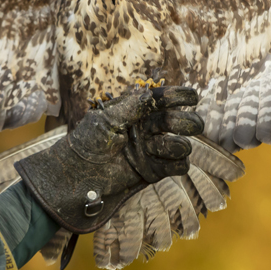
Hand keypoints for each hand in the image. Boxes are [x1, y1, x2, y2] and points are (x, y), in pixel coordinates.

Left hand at [15, 86, 203, 233]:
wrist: (78, 175)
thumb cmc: (88, 143)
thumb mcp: (107, 119)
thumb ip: (133, 106)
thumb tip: (154, 94)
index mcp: (136, 111)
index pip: (164, 100)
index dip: (180, 96)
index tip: (192, 96)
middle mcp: (147, 129)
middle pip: (180, 121)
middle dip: (185, 121)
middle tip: (179, 125)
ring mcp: (152, 150)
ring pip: (181, 144)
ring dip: (174, 145)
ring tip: (153, 148)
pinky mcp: (154, 171)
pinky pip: (179, 166)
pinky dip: (176, 164)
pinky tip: (160, 162)